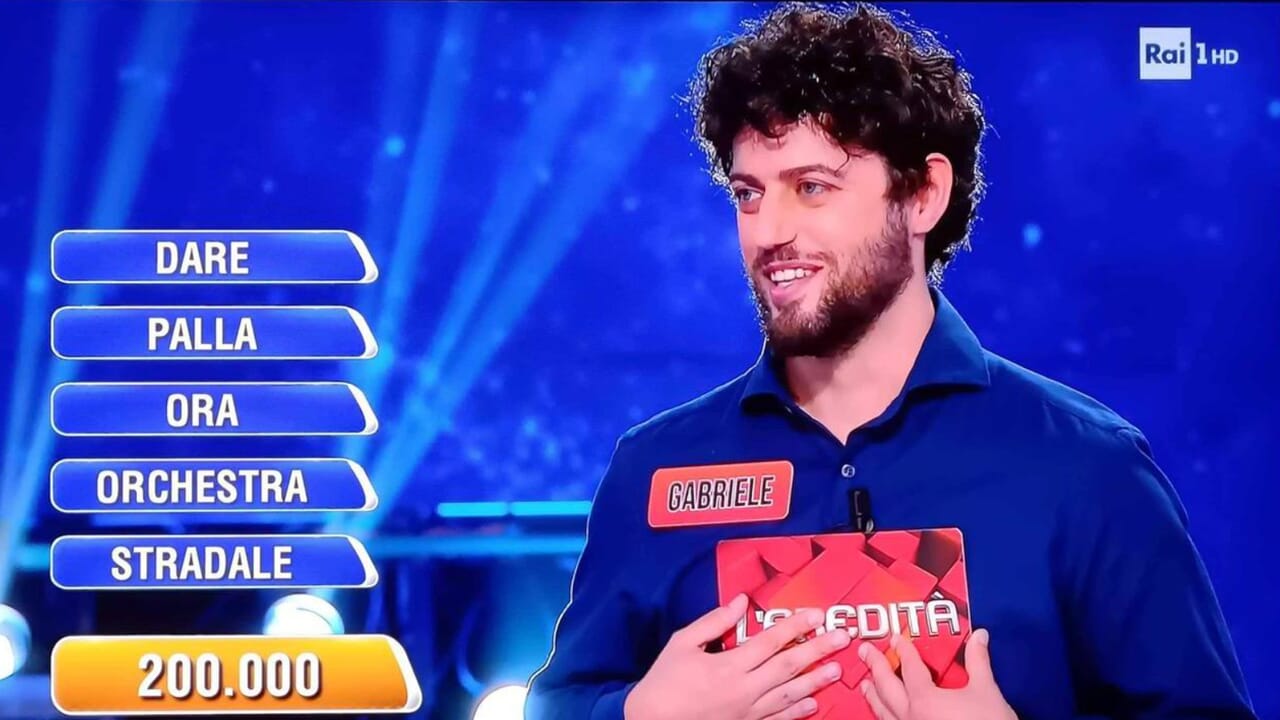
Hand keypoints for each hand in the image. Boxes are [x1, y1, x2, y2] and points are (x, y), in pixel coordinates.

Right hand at [624, 594, 851, 719]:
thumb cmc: (664, 681)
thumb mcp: (682, 643)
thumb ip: (714, 621)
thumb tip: (741, 601)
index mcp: (728, 665)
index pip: (770, 641)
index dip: (795, 625)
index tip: (816, 614)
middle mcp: (742, 689)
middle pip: (788, 666)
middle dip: (818, 649)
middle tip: (842, 637)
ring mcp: (747, 711)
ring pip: (789, 693)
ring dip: (816, 680)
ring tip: (836, 668)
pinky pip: (778, 718)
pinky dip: (797, 711)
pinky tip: (814, 703)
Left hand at [858, 629, 1016, 719]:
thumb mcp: (986, 692)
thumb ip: (978, 661)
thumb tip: (978, 637)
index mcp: (925, 699)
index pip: (909, 667)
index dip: (903, 650)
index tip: (896, 638)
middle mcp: (910, 716)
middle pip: (885, 687)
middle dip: (875, 666)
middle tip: (865, 651)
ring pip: (883, 711)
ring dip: (872, 695)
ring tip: (865, 684)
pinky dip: (884, 717)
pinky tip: (885, 715)